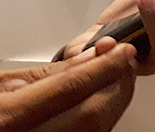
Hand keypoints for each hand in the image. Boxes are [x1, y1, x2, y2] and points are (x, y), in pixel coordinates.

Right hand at [0, 37, 136, 131]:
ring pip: (98, 130)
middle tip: (124, 60)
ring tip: (117, 76)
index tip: (122, 50)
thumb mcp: (2, 84)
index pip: (71, 88)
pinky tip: (103, 100)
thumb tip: (94, 56)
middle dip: (117, 84)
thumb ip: (50, 74)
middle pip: (93, 114)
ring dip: (114, 101)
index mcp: (6, 119)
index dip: (104, 66)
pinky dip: (103, 118)